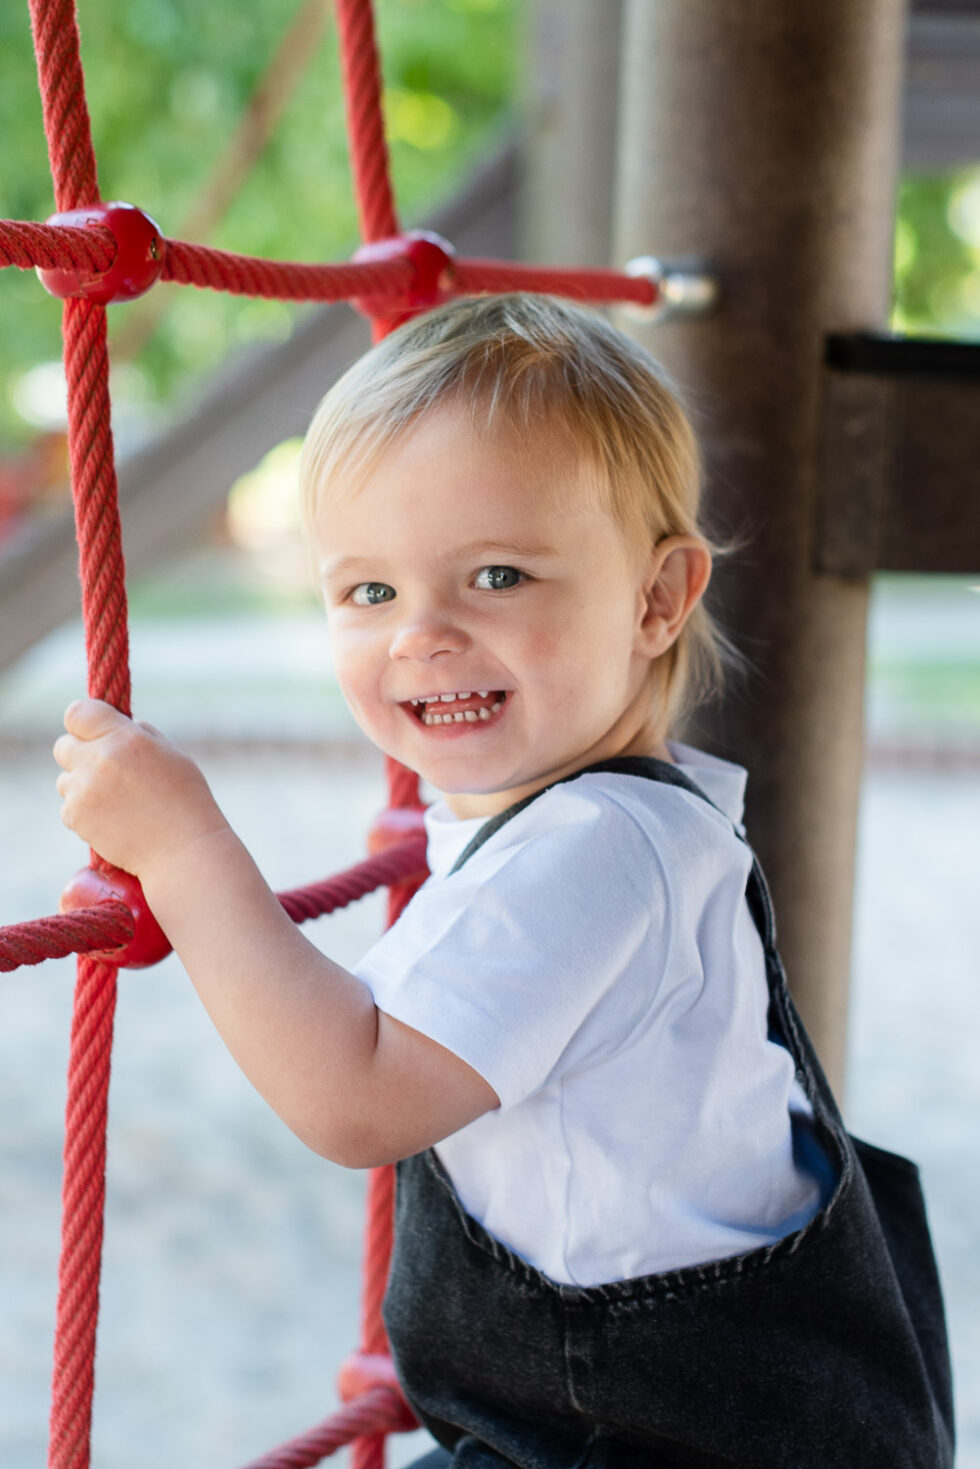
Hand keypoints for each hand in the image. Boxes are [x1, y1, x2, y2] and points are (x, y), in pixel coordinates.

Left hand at [54, 699, 229, 880]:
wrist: (183, 849)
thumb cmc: (185, 800)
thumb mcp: (172, 753)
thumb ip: (139, 734)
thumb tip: (117, 727)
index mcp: (125, 738)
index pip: (78, 713)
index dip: (84, 723)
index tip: (93, 733)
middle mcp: (99, 759)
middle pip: (63, 746)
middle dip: (79, 755)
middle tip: (104, 770)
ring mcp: (83, 789)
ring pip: (64, 779)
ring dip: (82, 786)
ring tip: (116, 801)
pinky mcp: (75, 816)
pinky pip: (68, 806)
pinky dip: (84, 812)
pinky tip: (112, 819)